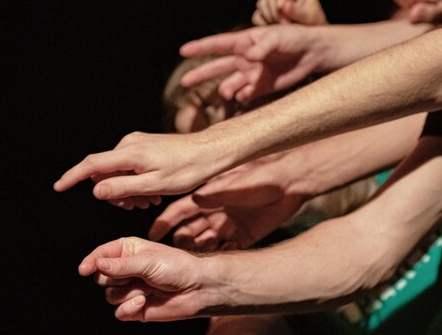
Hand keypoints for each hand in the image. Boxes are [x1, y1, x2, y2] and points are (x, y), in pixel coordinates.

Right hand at [53, 131, 224, 208]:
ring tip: (150, 201)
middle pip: (105, 171)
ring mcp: (137, 143)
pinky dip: (136, 181)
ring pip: (118, 171)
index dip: (72, 177)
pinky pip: (130, 166)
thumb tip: (96, 191)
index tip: (58, 187)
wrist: (210, 151)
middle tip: (137, 206)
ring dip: (128, 189)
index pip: (92, 165)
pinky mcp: (144, 145)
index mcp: (130, 153)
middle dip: (115, 193)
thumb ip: (123, 188)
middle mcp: (129, 143)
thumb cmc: (188, 169)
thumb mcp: (155, 185)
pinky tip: (153, 192)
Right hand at [79, 237, 216, 320]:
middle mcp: (126, 269)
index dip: (91, 261)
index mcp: (128, 250)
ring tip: (147, 289)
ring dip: (128, 294)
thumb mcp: (148, 261)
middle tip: (136, 276)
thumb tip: (97, 263)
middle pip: (101, 277)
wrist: (197, 289)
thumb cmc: (177, 267)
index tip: (84, 269)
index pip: (101, 254)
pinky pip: (118, 311)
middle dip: (116, 279)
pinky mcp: (134, 307)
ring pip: (109, 296)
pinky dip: (129, 308)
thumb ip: (121, 264)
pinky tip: (144, 302)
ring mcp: (129, 289)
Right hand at [149, 152, 308, 249]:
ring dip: (198, 253)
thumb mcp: (234, 186)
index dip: (164, 223)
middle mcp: (215, 214)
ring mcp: (228, 226)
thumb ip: (215, 196)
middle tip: (172, 255)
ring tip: (192, 263)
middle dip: (180, 244)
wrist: (289, 183)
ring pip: (205, 245)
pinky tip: (220, 260)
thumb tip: (194, 200)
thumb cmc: (259, 177)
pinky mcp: (244, 236)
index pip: (179, 212)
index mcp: (208, 199)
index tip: (152, 234)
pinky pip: (227, 251)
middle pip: (189, 232)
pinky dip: (222, 256)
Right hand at [180, 25, 324, 103]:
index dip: (200, 47)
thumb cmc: (295, 38)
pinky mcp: (261, 87)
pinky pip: (245, 95)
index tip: (183, 51)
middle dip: (200, 74)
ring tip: (227, 94)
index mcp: (244, 42)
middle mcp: (244, 59)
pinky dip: (242, 96)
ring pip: (230, 84)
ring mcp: (252, 74)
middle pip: (216, 68)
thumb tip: (249, 56)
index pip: (217, 45)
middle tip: (184, 82)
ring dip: (226, 90)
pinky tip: (246, 95)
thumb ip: (263, 46)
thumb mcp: (279, 37)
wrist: (313, 53)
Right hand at [252, 0, 326, 25]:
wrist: (308, 33)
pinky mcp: (264, 12)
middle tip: (286, 24)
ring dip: (270, 18)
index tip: (281, 7)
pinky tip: (274, 29)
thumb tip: (283, 6)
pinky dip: (263, 24)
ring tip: (283, 27)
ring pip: (261, 4)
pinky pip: (257, 16)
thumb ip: (298, 11)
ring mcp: (271, 0)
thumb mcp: (309, 17)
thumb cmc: (312, 21)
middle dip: (276, 11)